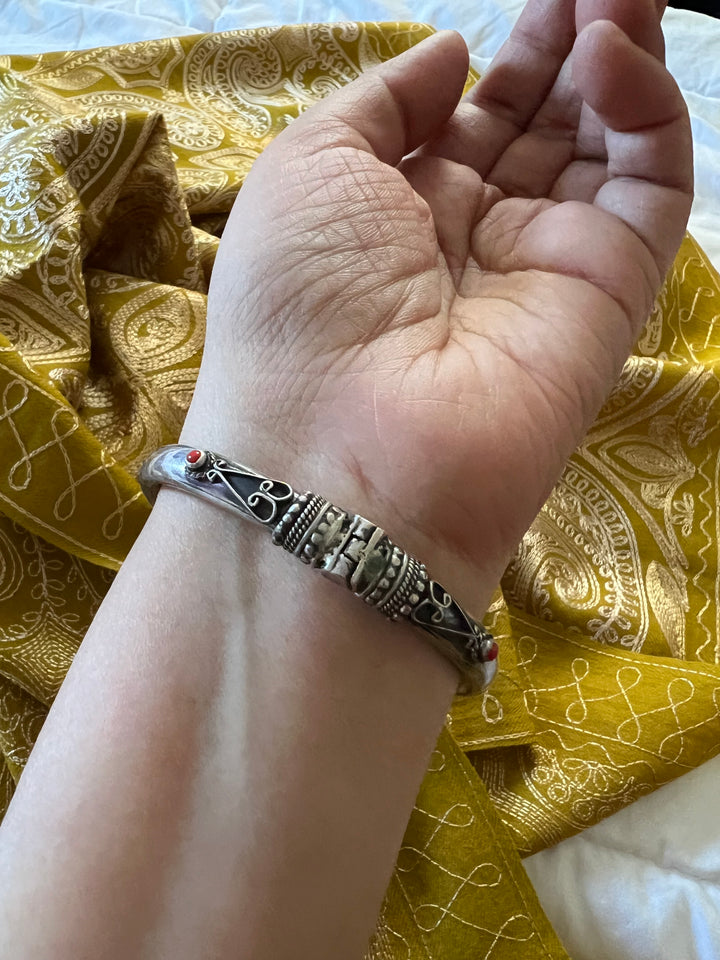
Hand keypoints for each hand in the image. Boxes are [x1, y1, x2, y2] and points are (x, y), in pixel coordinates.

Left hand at [182, 0, 691, 604]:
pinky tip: (614, 57)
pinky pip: (648, 186)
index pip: (476, 124)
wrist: (341, 449)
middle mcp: (478, 241)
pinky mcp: (611, 290)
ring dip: (618, 61)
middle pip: (546, 129)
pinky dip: (644, 113)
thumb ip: (384, 103)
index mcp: (401, 216)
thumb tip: (454, 54)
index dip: (509, 59)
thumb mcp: (307, 170)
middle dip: (571, 47)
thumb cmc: (297, 301)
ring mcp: (548, 267)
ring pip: (605, 148)